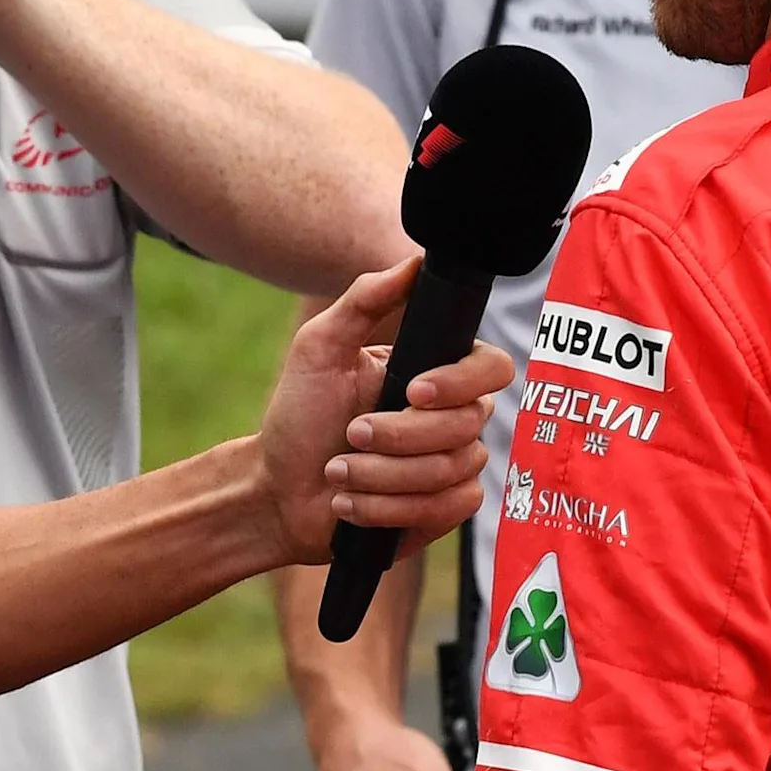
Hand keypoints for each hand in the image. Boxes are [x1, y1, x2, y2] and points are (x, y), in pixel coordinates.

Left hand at [257, 260, 505, 564]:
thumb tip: (416, 260)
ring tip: (338, 472)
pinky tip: (350, 506)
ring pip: (451, 470)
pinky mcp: (445, 509)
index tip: (411, 390)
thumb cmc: (300, 415)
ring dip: (383, 475)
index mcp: (435, 372)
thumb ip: (366, 299)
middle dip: (400, 436)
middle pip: (468, 424)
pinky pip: (445, 509)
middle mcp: (455, 417)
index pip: (491, 367)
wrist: (278, 489)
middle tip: (351, 435)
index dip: (459, 382)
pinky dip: (389, 509)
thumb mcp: (321, 347)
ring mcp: (455, 466)